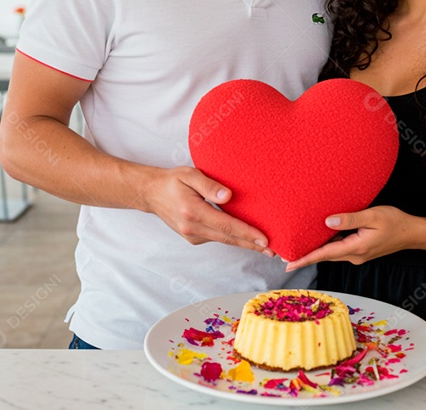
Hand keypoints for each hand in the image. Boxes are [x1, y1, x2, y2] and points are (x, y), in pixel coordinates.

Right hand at [142, 166, 272, 255]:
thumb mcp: (189, 175)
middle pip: (229, 239)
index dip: (247, 234)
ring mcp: (192, 236)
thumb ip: (209, 185)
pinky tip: (245, 238)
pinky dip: (232, 239)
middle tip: (274, 251)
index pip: (226, 226)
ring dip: (244, 244)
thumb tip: (229, 196)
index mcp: (193, 212)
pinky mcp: (193, 237)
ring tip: (265, 246)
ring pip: (224, 241)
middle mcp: (192, 228)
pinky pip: (217, 238)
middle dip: (252, 245)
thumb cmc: (172, 181)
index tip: (265, 240)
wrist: (151, 193)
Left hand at [285, 206, 417, 270]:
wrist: (412, 233)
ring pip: (332, 252)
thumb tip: (327, 222)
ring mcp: (358, 254)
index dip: (305, 259)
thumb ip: (350, 219)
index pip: (325, 254)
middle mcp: (355, 255)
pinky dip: (327, 245)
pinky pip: (340, 248)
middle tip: (284, 257)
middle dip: (305, 256)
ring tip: (297, 247)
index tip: (288, 264)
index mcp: (356, 248)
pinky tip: (320, 238)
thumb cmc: (395, 222)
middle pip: (325, 256)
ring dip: (315, 251)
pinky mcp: (360, 250)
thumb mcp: (373, 216)